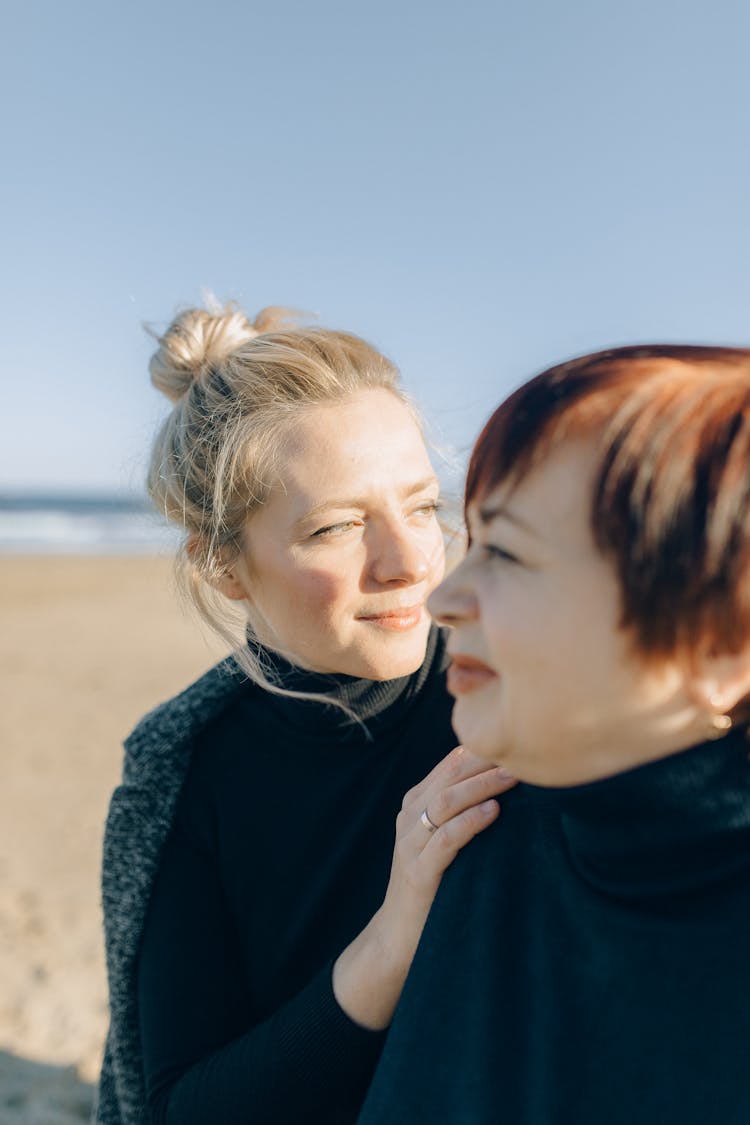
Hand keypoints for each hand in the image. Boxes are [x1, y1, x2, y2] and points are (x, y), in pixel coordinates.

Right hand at [333, 747, 516, 1028]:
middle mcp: (410, 816)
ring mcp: (410, 843)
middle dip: (486, 763)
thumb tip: (511, 781)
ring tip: (513, 779)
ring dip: (482, 786)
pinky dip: (470, 822)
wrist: (399, 935)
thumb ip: (464, 810)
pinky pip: (444, 839)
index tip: (519, 744)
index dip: (483, 750)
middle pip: (449, 776)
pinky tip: (493, 812)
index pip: (451, 763)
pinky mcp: (417, 872)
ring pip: (446, 801)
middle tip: (524, 757)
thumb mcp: (444, 839)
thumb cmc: (435, 883)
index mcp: (416, 802)